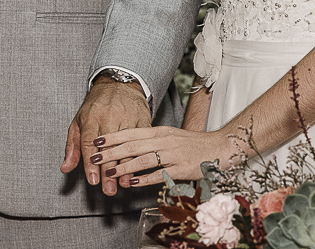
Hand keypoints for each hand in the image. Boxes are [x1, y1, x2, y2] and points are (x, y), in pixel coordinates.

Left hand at [61, 78, 149, 194]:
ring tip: (123, 183)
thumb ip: (72, 146)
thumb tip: (65, 168)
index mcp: (90, 117)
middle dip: (108, 171)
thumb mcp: (79, 122)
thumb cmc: (95, 106)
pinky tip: (138, 169)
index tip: (93, 180)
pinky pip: (141, 140)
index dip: (90, 164)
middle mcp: (108, 116)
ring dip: (125, 166)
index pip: (89, 143)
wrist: (118, 84)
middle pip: (108, 148)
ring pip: (126, 145)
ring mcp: (126, 117)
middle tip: (108, 189)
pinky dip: (140, 156)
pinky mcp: (142, 119)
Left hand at [92, 126, 245, 186]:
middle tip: (95, 157)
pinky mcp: (182, 168)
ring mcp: (173, 154)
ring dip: (125, 167)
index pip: (131, 132)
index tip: (96, 140)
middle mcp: (164, 140)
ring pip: (144, 160)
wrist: (220, 148)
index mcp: (160, 131)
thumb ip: (151, 139)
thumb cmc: (192, 144)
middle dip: (112, 152)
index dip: (113, 136)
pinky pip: (160, 174)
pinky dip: (145, 178)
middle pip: (133, 145)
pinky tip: (133, 183)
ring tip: (110, 172)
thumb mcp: (170, 136)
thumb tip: (129, 143)